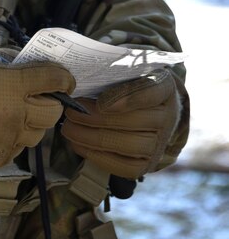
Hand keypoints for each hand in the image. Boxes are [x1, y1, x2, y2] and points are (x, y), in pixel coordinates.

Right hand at [0, 50, 74, 167]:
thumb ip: (1, 58)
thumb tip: (19, 62)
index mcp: (15, 85)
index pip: (55, 80)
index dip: (64, 78)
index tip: (63, 79)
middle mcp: (18, 112)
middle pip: (53, 111)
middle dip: (52, 102)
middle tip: (39, 97)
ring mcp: (9, 136)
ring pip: (38, 133)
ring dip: (33, 123)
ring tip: (17, 114)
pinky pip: (17, 148)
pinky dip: (14, 139)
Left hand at [61, 68, 181, 178]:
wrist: (153, 111)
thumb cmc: (132, 85)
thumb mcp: (129, 71)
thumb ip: (113, 74)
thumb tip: (79, 80)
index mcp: (165, 86)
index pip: (151, 92)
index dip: (127, 98)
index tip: (100, 103)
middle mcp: (168, 116)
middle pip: (134, 121)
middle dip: (97, 118)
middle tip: (71, 112)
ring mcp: (161, 143)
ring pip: (129, 145)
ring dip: (93, 138)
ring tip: (69, 128)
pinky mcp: (149, 163)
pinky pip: (125, 167)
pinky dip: (99, 157)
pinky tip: (78, 145)